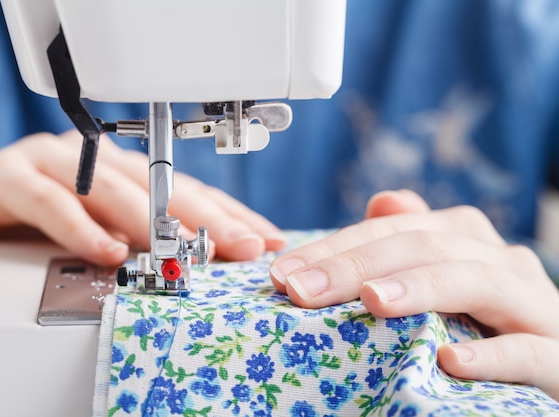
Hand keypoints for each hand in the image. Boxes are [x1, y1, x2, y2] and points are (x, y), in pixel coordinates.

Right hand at [0, 131, 285, 264]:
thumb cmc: (26, 231)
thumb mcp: (96, 238)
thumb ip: (138, 243)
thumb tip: (194, 264)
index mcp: (118, 174)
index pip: (185, 192)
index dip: (228, 214)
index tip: (264, 237)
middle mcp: (93, 163)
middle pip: (161, 187)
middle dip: (209, 218)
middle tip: (246, 245)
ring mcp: (51, 165)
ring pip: (112, 190)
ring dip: (152, 224)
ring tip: (186, 252)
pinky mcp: (7, 177)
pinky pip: (50, 203)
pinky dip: (81, 229)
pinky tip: (108, 253)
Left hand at [270, 189, 558, 399]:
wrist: (546, 360)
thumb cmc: (483, 323)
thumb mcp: (441, 279)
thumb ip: (411, 241)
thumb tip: (383, 199)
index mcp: (466, 240)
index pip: (393, 229)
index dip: (336, 248)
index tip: (284, 274)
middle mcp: (501, 261)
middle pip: (425, 246)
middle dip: (357, 265)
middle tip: (301, 291)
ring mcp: (533, 305)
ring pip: (477, 280)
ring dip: (420, 288)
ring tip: (371, 302)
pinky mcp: (556, 356)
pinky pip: (528, 350)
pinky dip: (490, 354)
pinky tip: (450, 360)